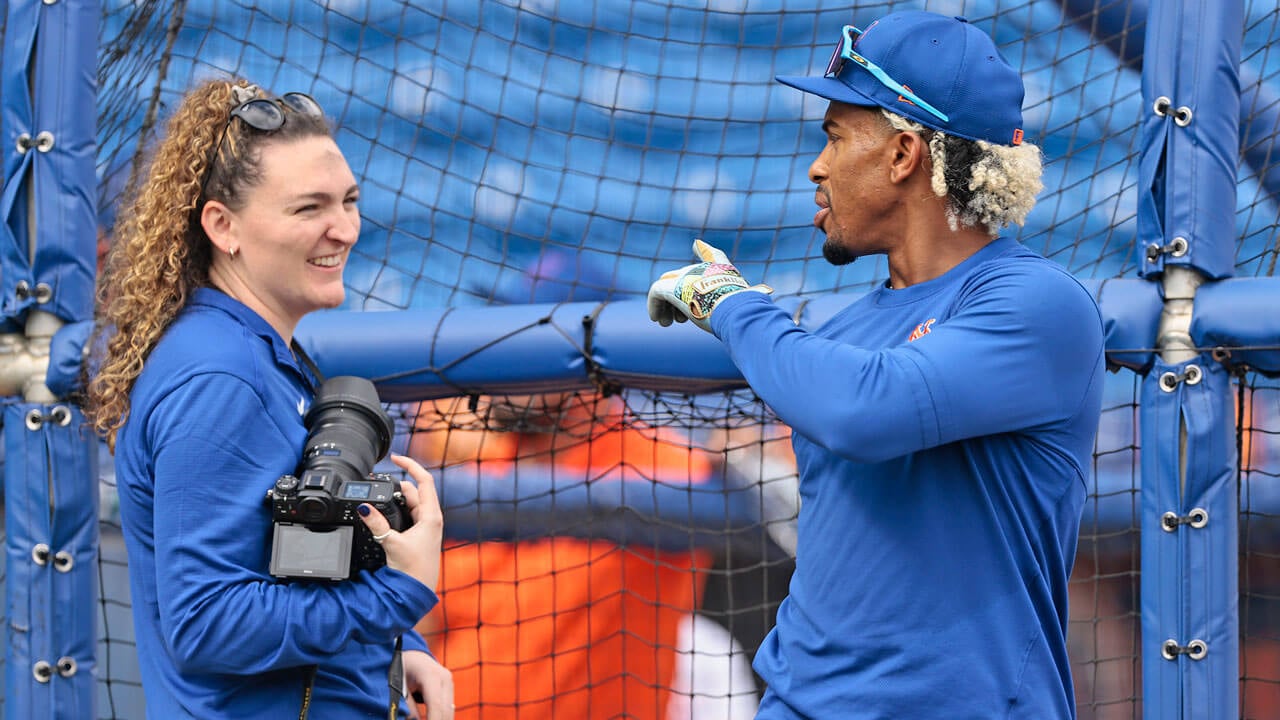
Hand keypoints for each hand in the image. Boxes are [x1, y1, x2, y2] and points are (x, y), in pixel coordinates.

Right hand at [358, 454, 442, 589]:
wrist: (417, 590)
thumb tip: (364, 507)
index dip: (410, 465)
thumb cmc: (413, 569)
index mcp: (432, 515)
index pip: (424, 480)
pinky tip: (384, 510)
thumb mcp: (391, 543)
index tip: (395, 458)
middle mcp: (431, 518)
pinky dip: (396, 509)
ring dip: (396, 497)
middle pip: (415, 490)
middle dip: (397, 483)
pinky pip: (408, 513)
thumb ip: (377, 524)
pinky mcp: (418, 534)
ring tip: (378, 493)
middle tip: (378, 479)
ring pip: (410, 502)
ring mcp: (426, 525)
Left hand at [405, 650, 453, 719]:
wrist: (412, 654)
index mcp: (430, 675)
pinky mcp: (449, 688)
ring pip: (449, 711)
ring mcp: (449, 683)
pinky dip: (441, 717)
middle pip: (446, 710)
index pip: (436, 705)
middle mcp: (445, 678)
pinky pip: (447, 708)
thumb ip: (407, 705)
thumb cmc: (401, 667)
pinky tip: (431, 719)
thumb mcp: (399, 685)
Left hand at [647, 239, 770, 331]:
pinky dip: (654, 306)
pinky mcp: (671, 287)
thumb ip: (750, 294)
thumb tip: (748, 284)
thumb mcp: (750, 300)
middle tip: (679, 319)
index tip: (696, 244)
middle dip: (677, 296)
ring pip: (667, 286)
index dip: (703, 249)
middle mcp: (702, 269)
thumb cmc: (745, 311)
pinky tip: (658, 320)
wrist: (738, 311)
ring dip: (666, 306)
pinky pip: (656, 292)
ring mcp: (687, 276)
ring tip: (668, 323)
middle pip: (681, 276)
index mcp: (722, 270)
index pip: (711, 254)